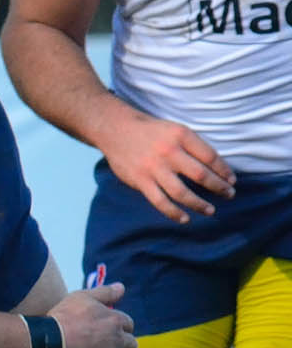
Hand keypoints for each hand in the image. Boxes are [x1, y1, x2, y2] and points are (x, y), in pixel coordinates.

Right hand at [45, 283, 136, 347]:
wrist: (50, 342)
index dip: (122, 326)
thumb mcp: (81, 297)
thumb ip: (104, 292)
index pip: (128, 323)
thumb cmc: (63, 317)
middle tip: (117, 345)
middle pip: (131, 342)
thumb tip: (122, 287)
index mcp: (114, 320)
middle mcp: (117, 338)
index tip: (116, 329)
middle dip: (126, 343)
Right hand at [99, 106, 234, 223]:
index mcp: (181, 135)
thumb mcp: (175, 129)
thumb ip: (193, 146)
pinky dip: (173, 213)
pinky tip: (184, 218)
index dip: (224, 171)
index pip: (210, 157)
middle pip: (201, 175)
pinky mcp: (140, 180)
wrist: (115, 129)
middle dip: (219, 187)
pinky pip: (160, 201)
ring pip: (181, 192)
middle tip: (229, 194)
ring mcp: (153, 168)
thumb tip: (216, 169)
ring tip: (210, 210)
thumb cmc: (151, 131)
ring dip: (199, 204)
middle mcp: (168, 152)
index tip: (231, 180)